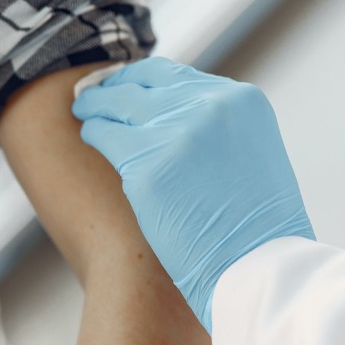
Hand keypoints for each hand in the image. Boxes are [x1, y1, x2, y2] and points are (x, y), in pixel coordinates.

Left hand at [73, 57, 314, 331]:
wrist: (259, 269)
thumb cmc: (259, 229)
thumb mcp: (253, 156)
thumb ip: (220, 128)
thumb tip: (176, 117)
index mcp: (242, 101)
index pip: (177, 75)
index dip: (145, 80)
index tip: (128, 87)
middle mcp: (210, 106)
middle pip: (143, 84)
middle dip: (116, 88)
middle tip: (96, 95)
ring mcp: (177, 134)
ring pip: (118, 104)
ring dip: (98, 106)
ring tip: (85, 111)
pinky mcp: (146, 166)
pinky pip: (104, 135)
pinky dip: (93, 132)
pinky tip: (89, 135)